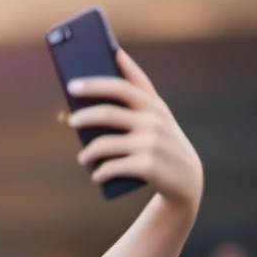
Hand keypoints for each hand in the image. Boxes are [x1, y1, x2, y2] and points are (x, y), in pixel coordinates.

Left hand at [65, 48, 203, 208]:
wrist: (187, 178)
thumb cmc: (157, 146)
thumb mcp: (151, 123)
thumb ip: (123, 110)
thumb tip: (69, 112)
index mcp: (153, 104)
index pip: (128, 81)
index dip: (100, 78)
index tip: (76, 78)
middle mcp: (153, 119)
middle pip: (108, 112)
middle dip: (84, 115)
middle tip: (70, 120)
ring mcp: (151, 142)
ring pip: (104, 144)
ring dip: (88, 153)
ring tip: (83, 158)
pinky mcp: (147, 165)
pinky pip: (112, 167)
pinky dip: (100, 173)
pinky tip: (96, 176)